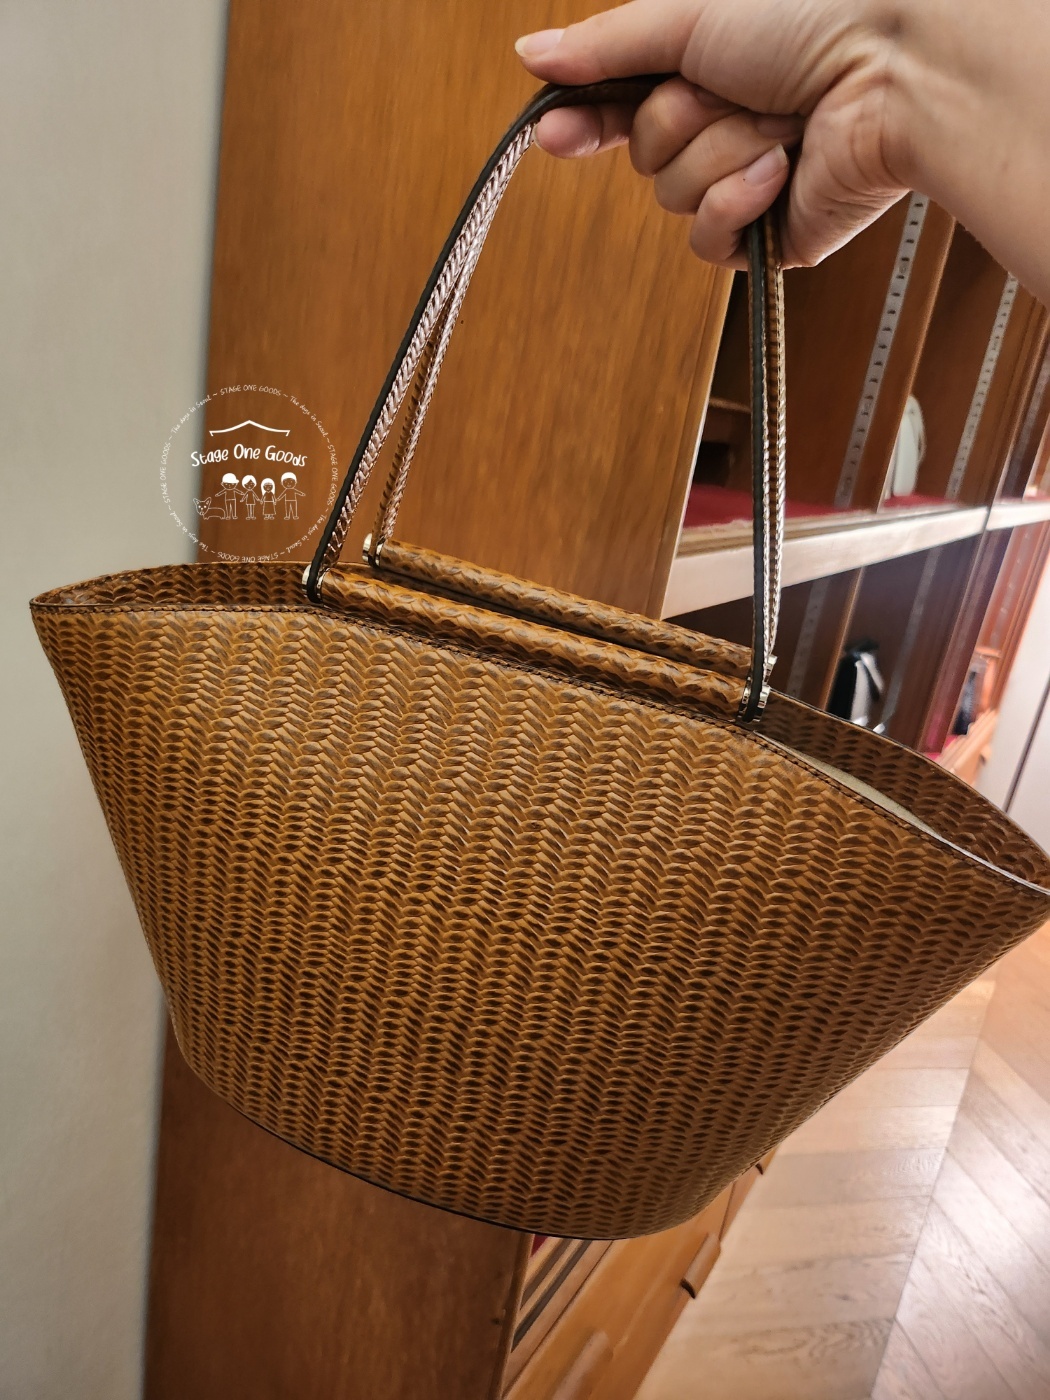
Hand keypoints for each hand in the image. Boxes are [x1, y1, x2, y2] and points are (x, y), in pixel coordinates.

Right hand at [515, 0, 910, 268]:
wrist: (896, 69)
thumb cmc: (814, 17)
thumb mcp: (689, 12)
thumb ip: (606, 47)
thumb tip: (532, 56)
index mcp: (709, 67)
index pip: (622, 106)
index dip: (585, 121)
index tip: (552, 133)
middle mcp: (727, 123)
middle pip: (644, 152)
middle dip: (681, 117)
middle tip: (736, 85)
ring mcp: (749, 182)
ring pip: (674, 195)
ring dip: (721, 149)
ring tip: (780, 119)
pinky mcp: (771, 235)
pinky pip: (707, 242)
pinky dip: (738, 200)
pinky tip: (782, 168)